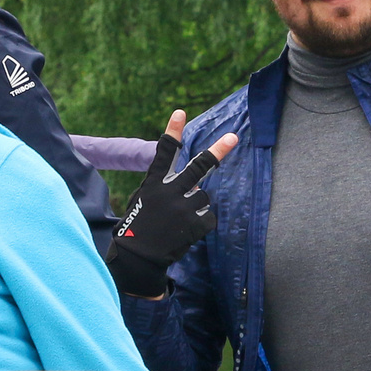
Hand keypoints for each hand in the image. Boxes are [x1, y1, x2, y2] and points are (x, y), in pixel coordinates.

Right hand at [106, 110, 237, 297]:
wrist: (138, 258)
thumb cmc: (138, 226)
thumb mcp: (143, 199)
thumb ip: (165, 186)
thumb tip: (195, 183)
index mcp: (153, 183)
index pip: (164, 152)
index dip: (173, 131)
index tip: (181, 112)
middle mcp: (169, 192)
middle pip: (198, 167)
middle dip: (218, 151)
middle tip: (232, 137)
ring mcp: (183, 208)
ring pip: (203, 196)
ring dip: (195, 205)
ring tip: (177, 220)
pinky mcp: (194, 224)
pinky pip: (207, 216)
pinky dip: (200, 222)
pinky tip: (185, 231)